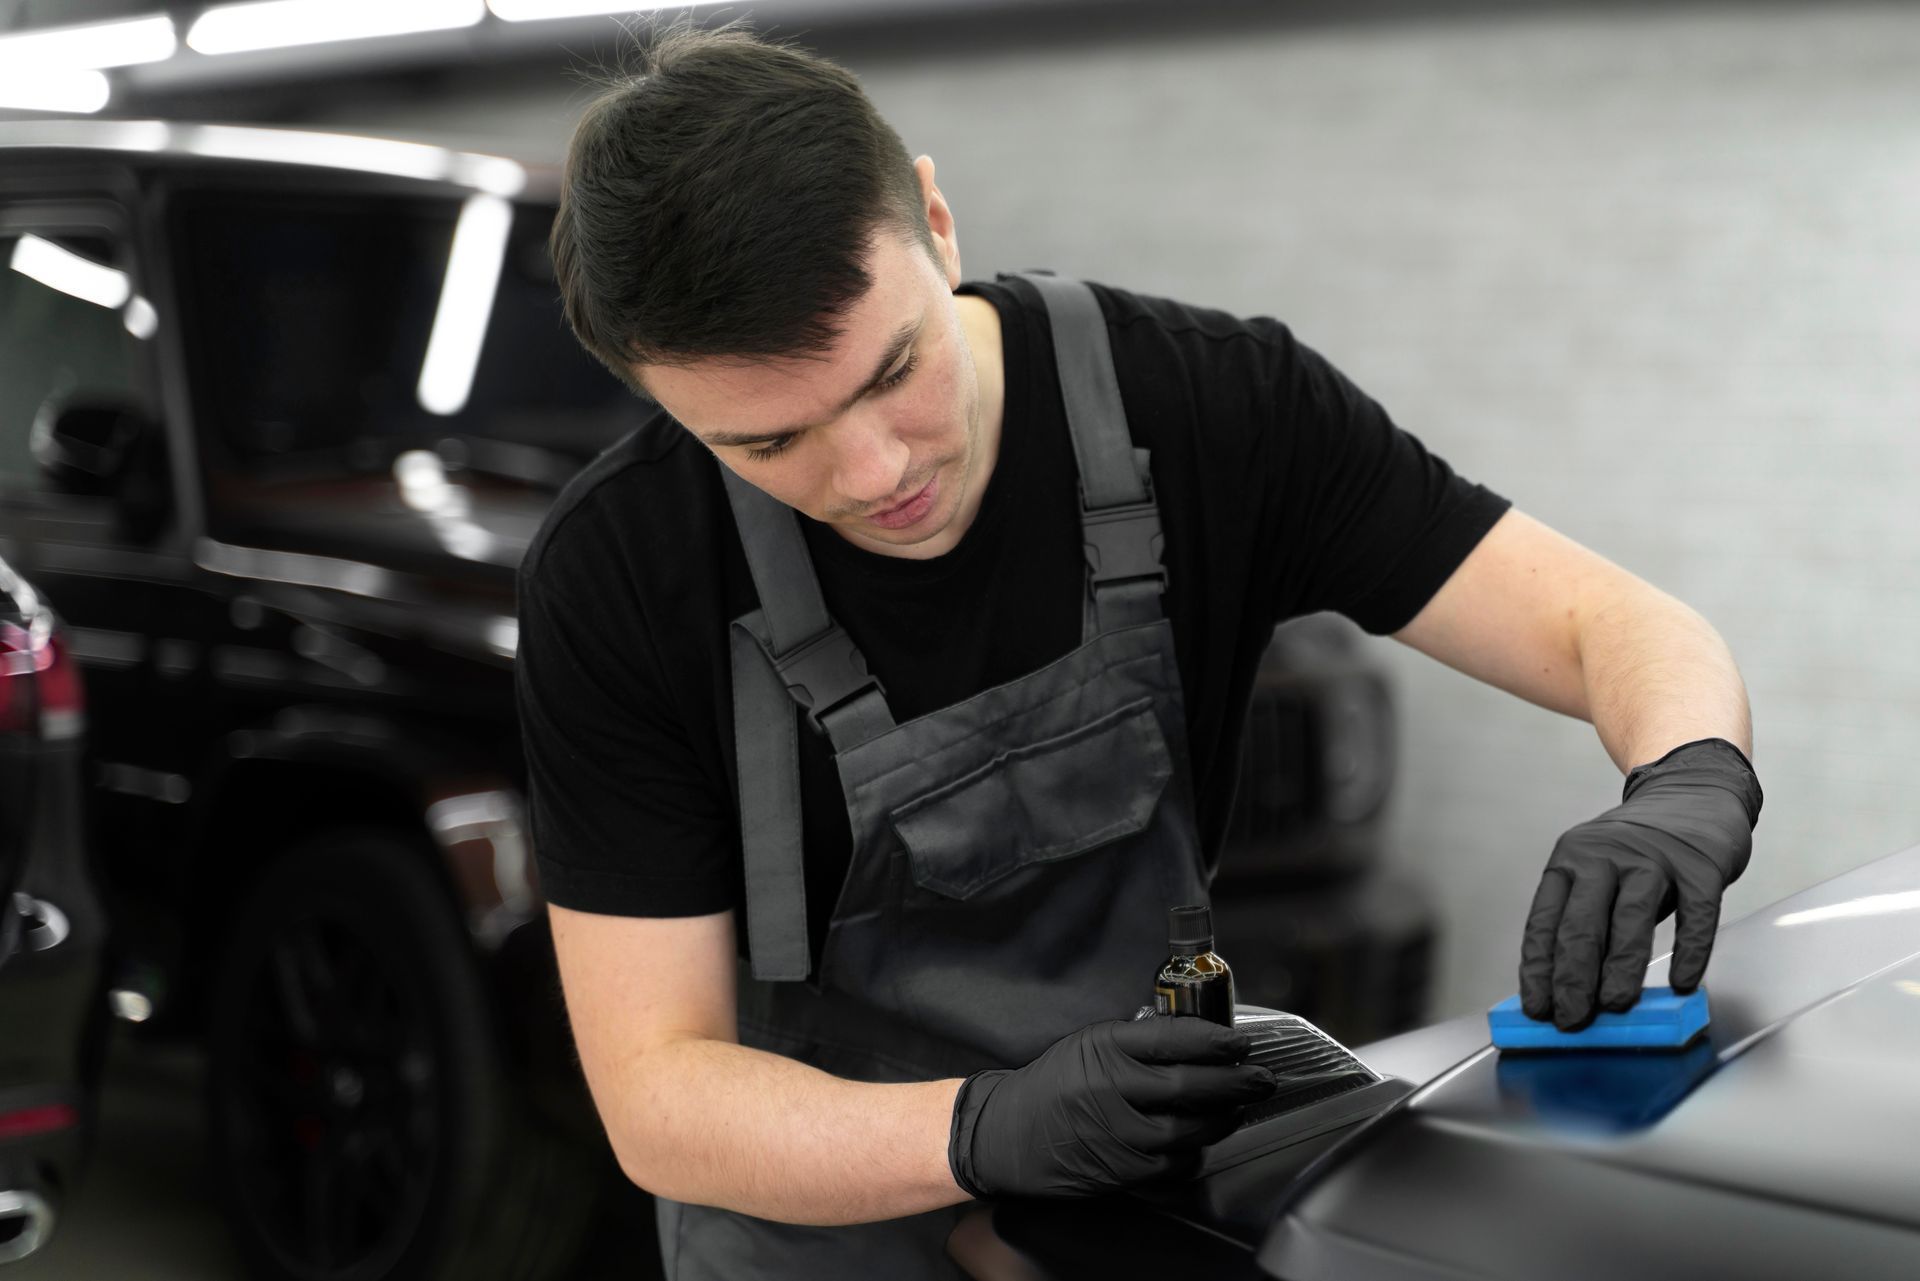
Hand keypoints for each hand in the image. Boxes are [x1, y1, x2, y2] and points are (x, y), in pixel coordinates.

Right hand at [947, 1017, 1274, 1198]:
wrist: (1008, 1134)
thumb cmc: (1053, 1084)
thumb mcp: (1089, 1044)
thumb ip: (1138, 1041)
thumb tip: (1199, 1039)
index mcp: (1105, 1048)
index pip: (1173, 1039)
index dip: (1216, 1040)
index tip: (1241, 1042)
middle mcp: (1112, 1090)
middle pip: (1190, 1086)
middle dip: (1236, 1082)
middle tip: (1261, 1078)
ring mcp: (1117, 1135)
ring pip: (1189, 1130)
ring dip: (1223, 1119)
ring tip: (1237, 1107)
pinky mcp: (1120, 1171)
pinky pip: (1173, 1164)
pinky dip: (1195, 1152)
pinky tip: (1202, 1140)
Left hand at [1520, 738, 1762, 1029]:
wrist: (1692, 794)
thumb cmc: (1638, 851)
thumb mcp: (1598, 874)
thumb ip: (1587, 923)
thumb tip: (1571, 991)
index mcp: (1570, 860)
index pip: (1545, 920)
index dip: (1539, 968)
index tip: (1536, 1008)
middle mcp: (1606, 855)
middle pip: (1583, 924)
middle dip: (1573, 978)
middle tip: (1571, 1020)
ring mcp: (1654, 858)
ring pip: (1631, 920)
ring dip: (1621, 970)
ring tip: (1615, 1007)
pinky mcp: (1700, 867)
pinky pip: (1695, 917)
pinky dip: (1689, 953)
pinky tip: (1682, 983)